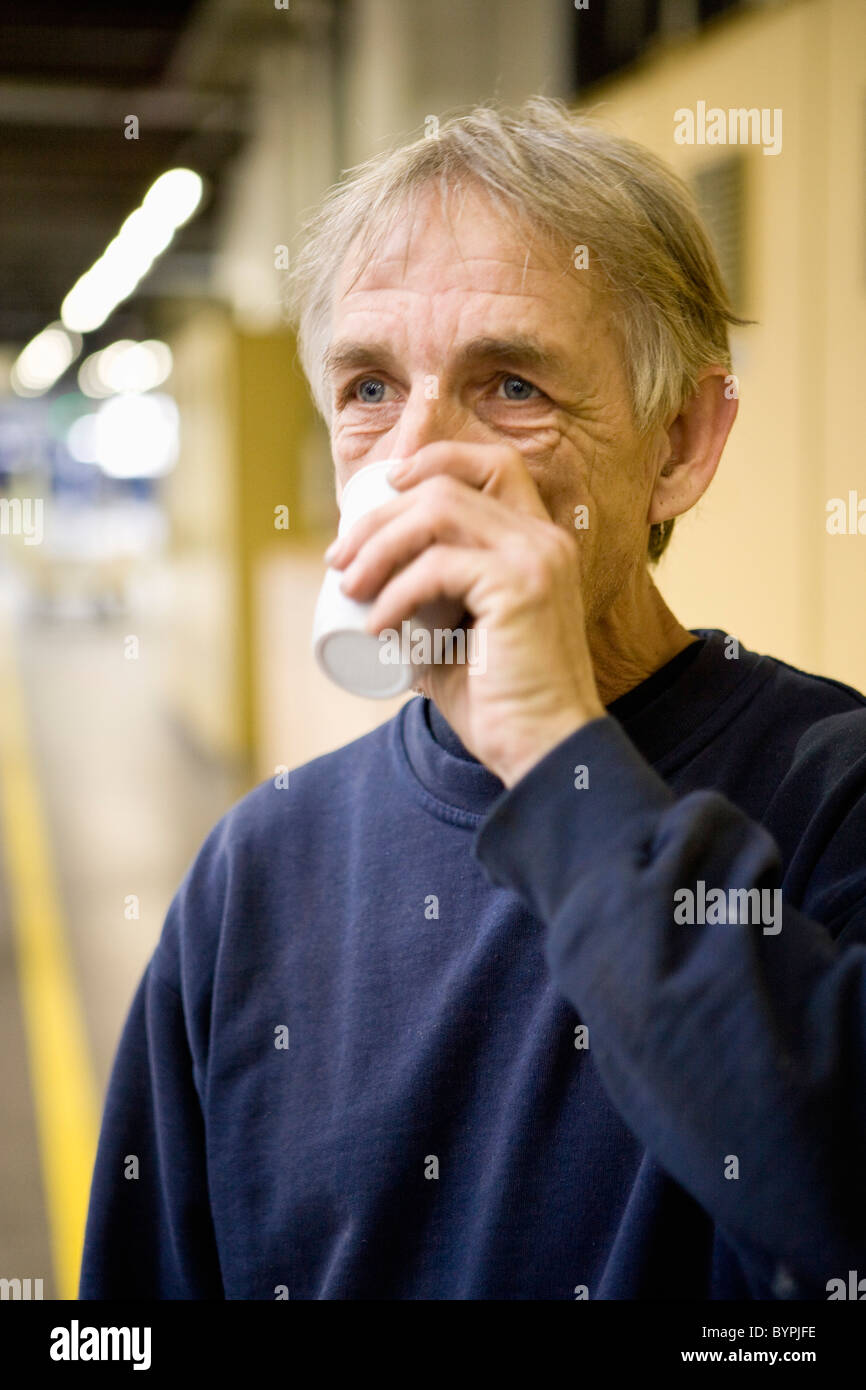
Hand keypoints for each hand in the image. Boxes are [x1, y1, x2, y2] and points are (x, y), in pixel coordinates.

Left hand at [326, 442, 604, 786]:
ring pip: (438, 511)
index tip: (382, 491)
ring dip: (379, 544)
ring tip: (349, 586)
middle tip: (339, 561)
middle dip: (379, 515)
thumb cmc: (499, 705)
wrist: (545, 751)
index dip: (434, 461)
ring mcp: (537, 560)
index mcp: (539, 542)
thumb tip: (367, 588)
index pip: (494, 463)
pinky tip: (377, 626)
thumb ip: (431, 607)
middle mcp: (544, 539)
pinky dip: (396, 592)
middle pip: (446, 485)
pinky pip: (438, 567)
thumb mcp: (458, 639)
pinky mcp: (521, 589)